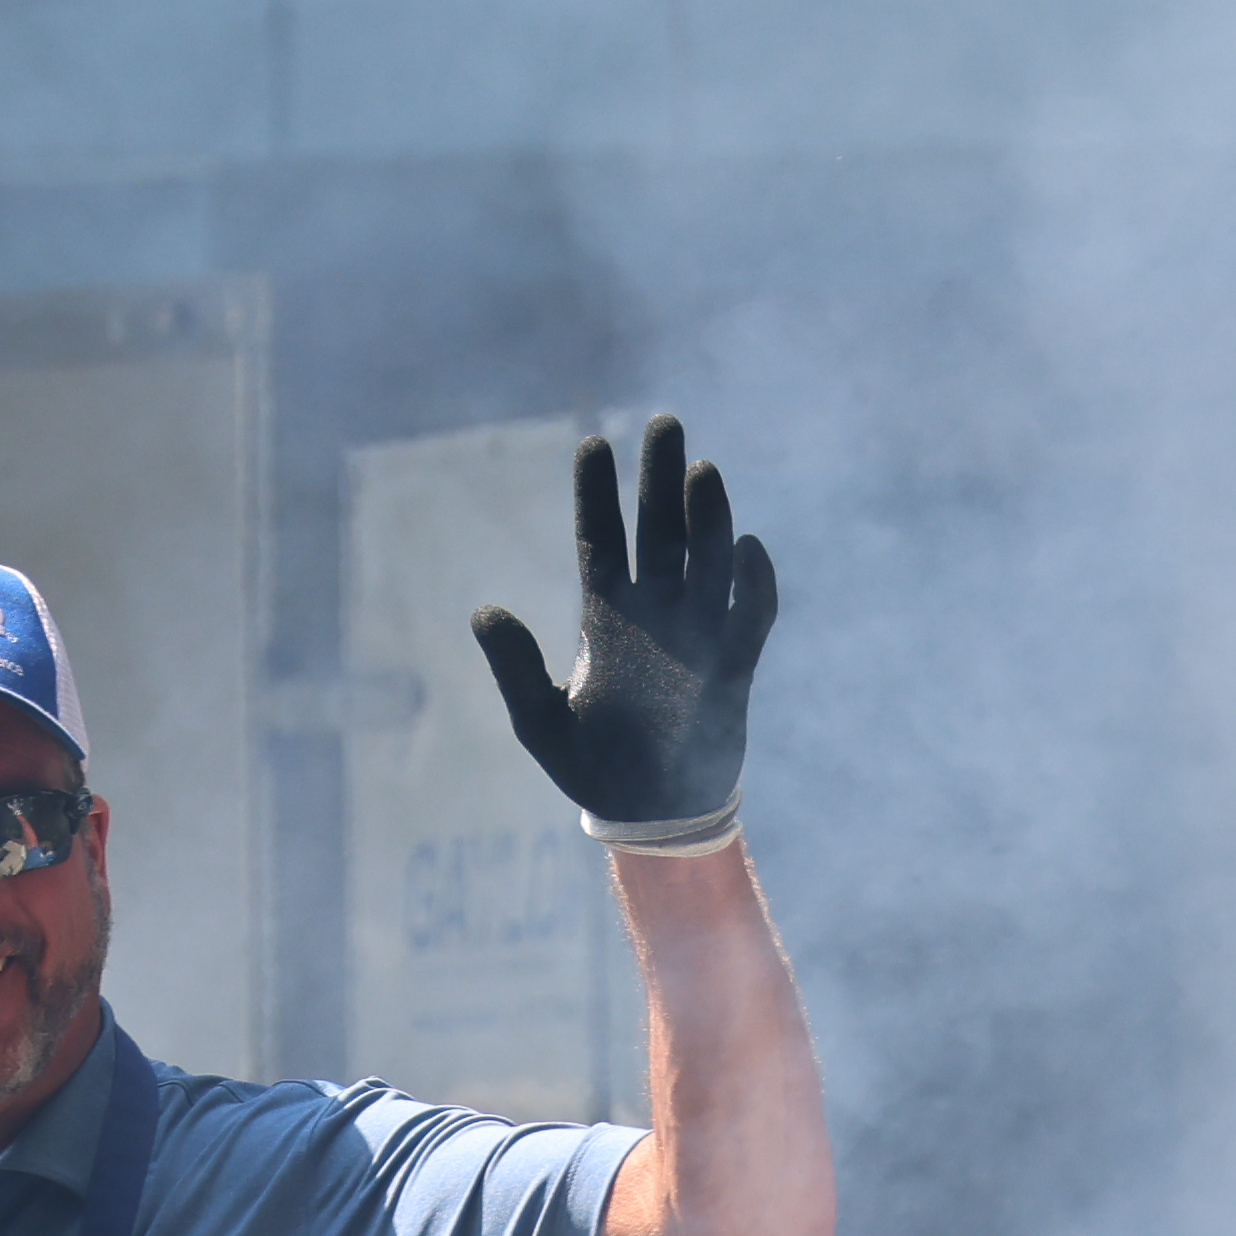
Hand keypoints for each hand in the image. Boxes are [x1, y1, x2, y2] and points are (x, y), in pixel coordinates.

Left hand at [471, 414, 778, 850]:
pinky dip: (753, 582)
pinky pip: (751, 614)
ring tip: (698, 470)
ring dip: (706, 516)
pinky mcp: (733, 666)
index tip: (594, 442)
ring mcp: (697, 634)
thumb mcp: (539, 721)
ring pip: (706, 559)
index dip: (597, 493)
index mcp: (606, 619)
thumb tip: (482, 611)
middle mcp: (655, 614)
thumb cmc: (592, 768)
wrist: (648, 815)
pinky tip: (747, 548)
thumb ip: (514, 667)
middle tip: (664, 421)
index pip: (601, 539)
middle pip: (659, 529)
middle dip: (660, 477)